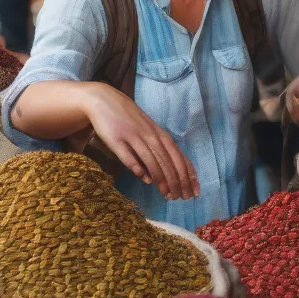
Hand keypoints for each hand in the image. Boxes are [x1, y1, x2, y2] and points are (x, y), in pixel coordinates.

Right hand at [82, 84, 199, 200]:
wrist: (104, 100)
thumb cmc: (128, 118)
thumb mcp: (146, 132)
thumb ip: (153, 151)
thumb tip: (155, 177)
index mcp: (159, 133)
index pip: (178, 155)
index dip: (187, 173)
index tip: (194, 190)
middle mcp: (149, 134)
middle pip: (167, 160)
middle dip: (177, 180)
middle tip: (181, 197)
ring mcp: (133, 136)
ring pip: (152, 159)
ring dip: (161, 178)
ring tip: (167, 194)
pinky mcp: (116, 138)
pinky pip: (128, 155)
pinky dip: (137, 167)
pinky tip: (144, 179)